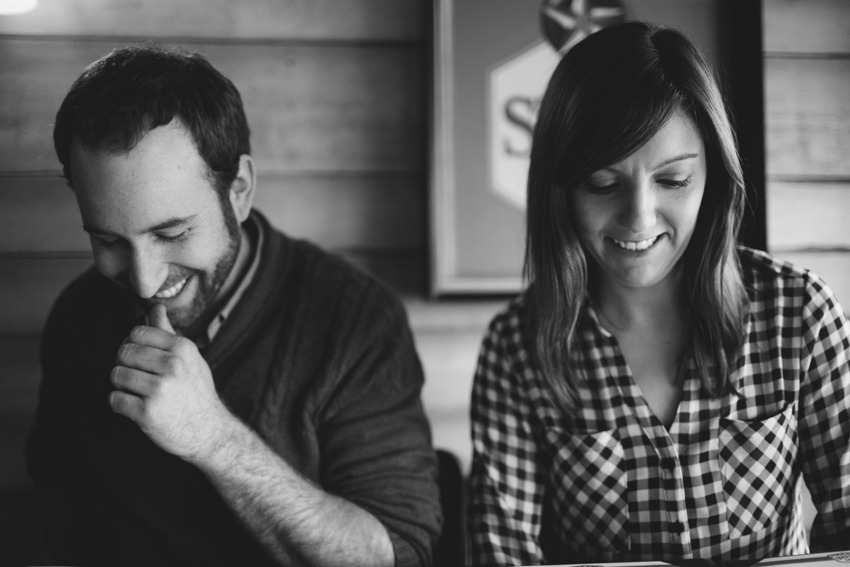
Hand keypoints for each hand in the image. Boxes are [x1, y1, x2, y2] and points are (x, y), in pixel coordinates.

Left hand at [109, 304, 232, 461]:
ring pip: (116, 374)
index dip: (132, 343)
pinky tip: (134, 406)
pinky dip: (119, 404)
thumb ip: (168, 333)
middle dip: (124, 364)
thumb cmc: (195, 391)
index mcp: (183, 348)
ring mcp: (159, 390)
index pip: (137, 332)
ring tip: (136, 392)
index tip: (139, 357)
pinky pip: (115, 399)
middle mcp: (172, 366)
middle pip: (124, 352)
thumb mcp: (190, 358)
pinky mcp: (147, 413)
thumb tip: (155, 307)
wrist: (209, 431)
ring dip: (121, 384)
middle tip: (136, 376)